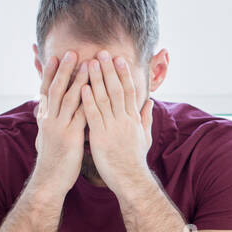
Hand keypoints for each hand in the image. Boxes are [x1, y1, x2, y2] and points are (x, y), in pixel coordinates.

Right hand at [31, 51, 87, 196]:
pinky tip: (95, 91)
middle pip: (56, 89)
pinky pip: (80, 115)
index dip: (51, 73)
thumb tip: (41, 109)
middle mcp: (50, 119)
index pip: (46, 90)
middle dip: (64, 70)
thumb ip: (47, 121)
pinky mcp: (70, 137)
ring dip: (77, 80)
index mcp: (46, 118)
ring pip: (68, 98)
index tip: (56, 57)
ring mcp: (59, 127)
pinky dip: (87, 101)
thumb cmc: (52, 160)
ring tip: (86, 64)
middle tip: (71, 52)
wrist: (50, 180)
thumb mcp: (46, 137)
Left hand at [80, 50, 152, 193]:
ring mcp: (113, 128)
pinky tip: (82, 87)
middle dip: (109, 70)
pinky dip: (88, 101)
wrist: (131, 179)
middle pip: (116, 90)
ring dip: (97, 80)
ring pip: (104, 99)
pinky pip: (94, 116)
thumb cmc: (135, 160)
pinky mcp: (101, 137)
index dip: (123, 74)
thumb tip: (149, 102)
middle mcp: (124, 120)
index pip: (129, 91)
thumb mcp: (145, 137)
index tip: (118, 59)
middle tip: (102, 52)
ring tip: (90, 63)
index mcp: (133, 119)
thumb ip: (145, 118)